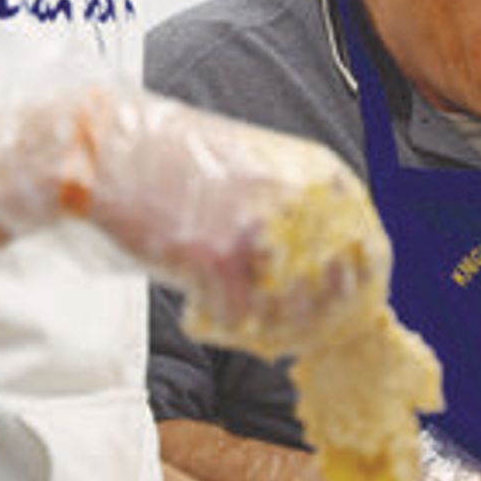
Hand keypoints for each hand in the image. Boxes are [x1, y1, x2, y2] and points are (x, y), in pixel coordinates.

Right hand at [0, 84, 389, 347]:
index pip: (371, 248)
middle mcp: (298, 202)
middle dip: (317, 320)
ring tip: (242, 319)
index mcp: (318, 173)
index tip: (347, 309)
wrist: (110, 150)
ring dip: (269, 329)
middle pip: (334, 291)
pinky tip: (203, 312)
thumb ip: (304, 209)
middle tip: (290, 329)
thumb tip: (334, 271)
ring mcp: (259, 231)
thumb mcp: (266, 167)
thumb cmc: (185, 160)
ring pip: (289, 314)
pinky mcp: (216, 258)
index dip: (362, 290)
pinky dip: (223, 326)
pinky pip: (237, 320)